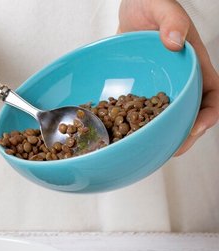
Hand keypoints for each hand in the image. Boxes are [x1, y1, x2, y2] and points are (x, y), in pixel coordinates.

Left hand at [118, 0, 218, 155]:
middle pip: (189, 115)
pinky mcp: (138, 91)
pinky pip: (139, 113)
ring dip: (161, 138)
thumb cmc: (150, 1)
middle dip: (185, 136)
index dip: (210, 114)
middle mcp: (178, 80)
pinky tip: (123, 140)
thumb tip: (176, 40)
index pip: (212, 94)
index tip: (199, 126)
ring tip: (149, 153)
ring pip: (165, 120)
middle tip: (171, 151)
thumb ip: (171, 18)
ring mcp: (158, 88)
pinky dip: (134, 128)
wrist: (129, 5)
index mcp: (193, 64)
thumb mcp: (161, 4)